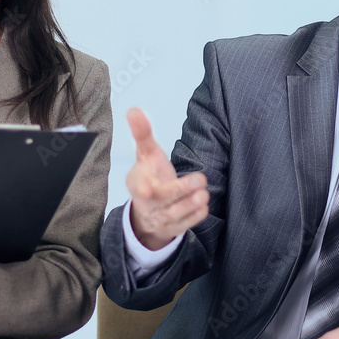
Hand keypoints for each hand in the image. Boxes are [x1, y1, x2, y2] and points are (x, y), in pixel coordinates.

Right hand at [126, 108, 208, 249]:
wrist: (149, 207)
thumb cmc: (150, 175)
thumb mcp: (146, 153)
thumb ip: (142, 133)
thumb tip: (134, 110)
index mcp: (137, 182)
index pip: (137, 186)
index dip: (141, 187)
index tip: (146, 189)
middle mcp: (146, 202)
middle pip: (162, 199)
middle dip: (181, 190)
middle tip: (201, 179)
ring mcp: (158, 217)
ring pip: (174, 214)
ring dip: (190, 205)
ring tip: (204, 193)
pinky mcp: (171, 228)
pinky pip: (183, 225)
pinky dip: (194, 217)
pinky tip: (204, 206)